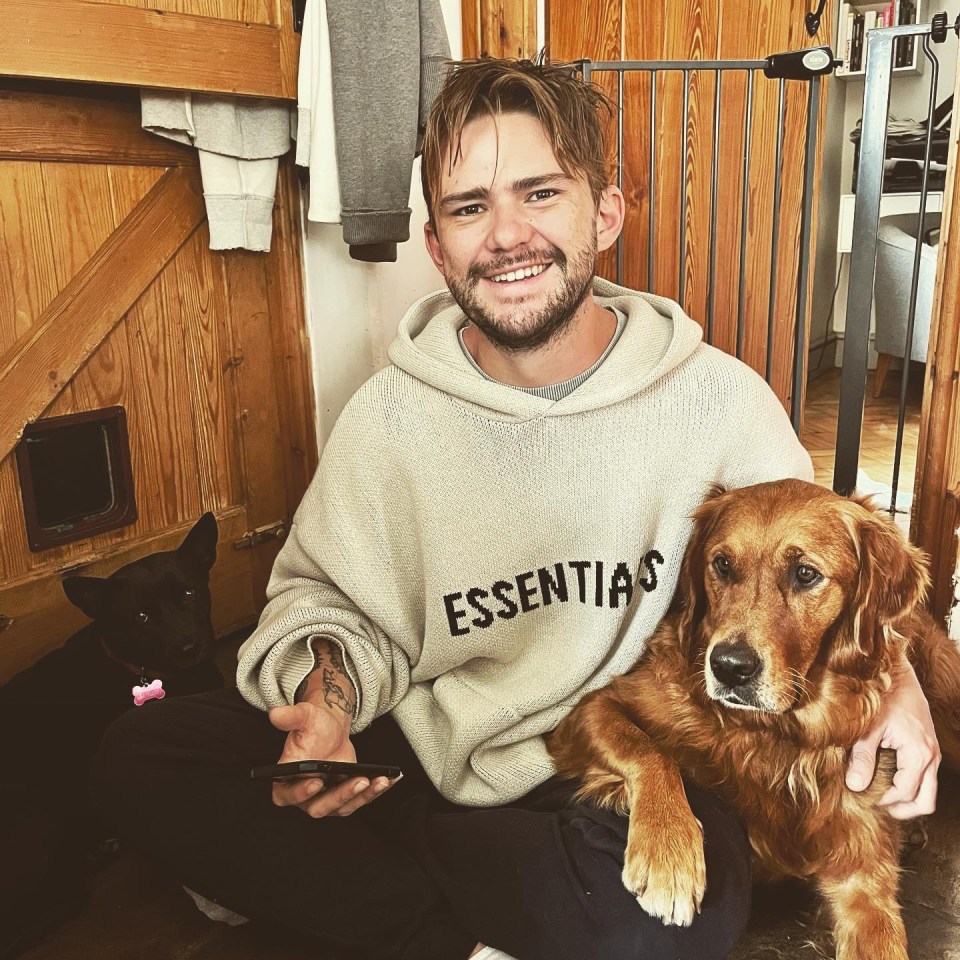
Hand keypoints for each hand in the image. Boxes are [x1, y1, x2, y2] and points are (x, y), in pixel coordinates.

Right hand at [268, 701, 397, 816]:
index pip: (288, 795)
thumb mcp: (303, 717)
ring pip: (343, 806)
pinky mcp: (345, 797)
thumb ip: (290, 717)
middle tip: (359, 780)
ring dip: (362, 795)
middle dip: (341, 795)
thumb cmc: (313, 725)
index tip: (316, 781)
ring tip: (379, 780)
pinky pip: (360, 799)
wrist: (330, 729)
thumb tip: (275, 713)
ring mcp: (326, 799)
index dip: (301, 792)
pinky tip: (391, 779)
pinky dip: (376, 791)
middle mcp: (305, 795)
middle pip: (319, 806)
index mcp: (286, 780)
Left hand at [846, 656, 940, 818]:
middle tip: (875, 804)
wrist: (894, 672)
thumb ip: (862, 758)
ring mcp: (932, 751)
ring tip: (879, 794)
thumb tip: (855, 786)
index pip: (906, 793)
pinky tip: (885, 777)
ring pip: (927, 790)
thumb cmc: (880, 697)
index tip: (863, 798)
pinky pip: (924, 776)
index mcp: (919, 753)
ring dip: (906, 797)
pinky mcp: (927, 745)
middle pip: (925, 801)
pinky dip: (909, 783)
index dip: (884, 801)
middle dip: (902, 808)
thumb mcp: (867, 729)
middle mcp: (931, 755)